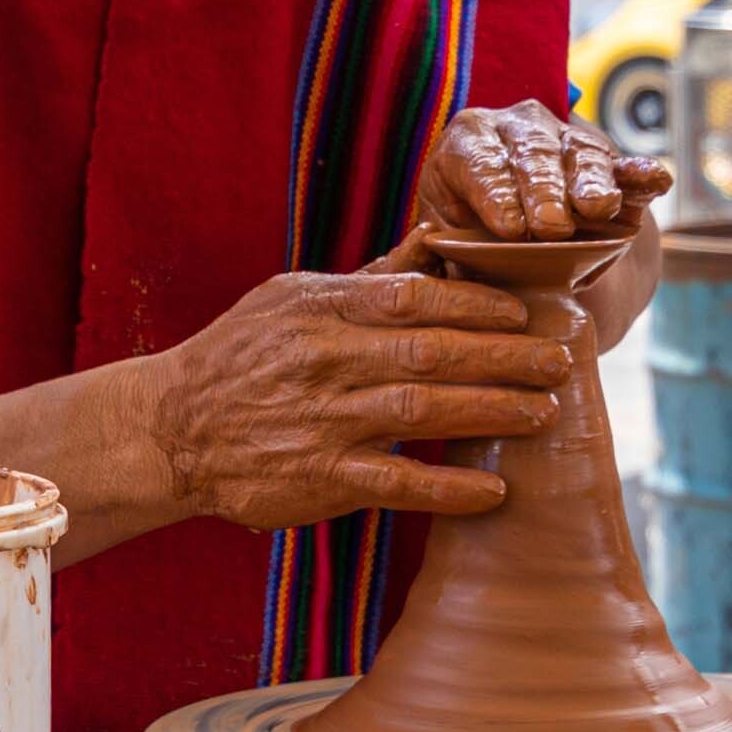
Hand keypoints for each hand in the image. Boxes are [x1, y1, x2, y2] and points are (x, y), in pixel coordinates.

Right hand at [143, 256, 571, 529]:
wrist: (168, 429)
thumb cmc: (238, 356)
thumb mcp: (292, 298)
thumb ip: (368, 280)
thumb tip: (437, 241)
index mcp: (322, 310)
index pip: (414, 297)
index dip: (478, 303)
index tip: (528, 311)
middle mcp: (326, 361)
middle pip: (433, 352)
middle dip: (506, 355)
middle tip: (562, 359)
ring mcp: (323, 422)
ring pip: (423, 412)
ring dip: (491, 411)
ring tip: (543, 412)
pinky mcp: (318, 480)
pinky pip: (395, 485)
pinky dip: (447, 490)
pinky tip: (493, 491)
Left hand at [418, 99, 670, 240]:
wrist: (512, 241)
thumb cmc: (467, 236)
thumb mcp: (449, 239)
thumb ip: (451, 250)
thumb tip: (452, 272)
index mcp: (469, 141)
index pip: (480, 162)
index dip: (495, 193)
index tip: (509, 228)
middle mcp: (519, 129)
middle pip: (533, 154)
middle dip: (543, 190)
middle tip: (550, 227)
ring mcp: (567, 142)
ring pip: (582, 154)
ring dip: (590, 183)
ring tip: (597, 209)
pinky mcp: (610, 165)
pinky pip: (628, 167)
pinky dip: (643, 175)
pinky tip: (657, 181)